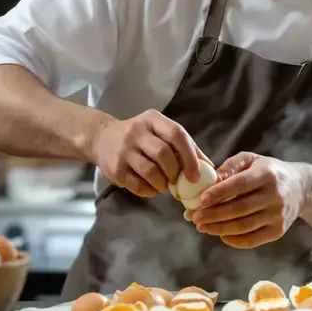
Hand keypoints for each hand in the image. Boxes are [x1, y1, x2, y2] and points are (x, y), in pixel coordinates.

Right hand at [88, 110, 208, 198]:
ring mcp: (123, 150)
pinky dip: (149, 190)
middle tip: (177, 181)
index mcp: (152, 119)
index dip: (190, 157)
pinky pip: (138, 185)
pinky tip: (151, 187)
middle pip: (164, 154)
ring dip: (162, 183)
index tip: (196, 176)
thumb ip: (185, 146)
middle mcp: (136, 131)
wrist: (101, 138)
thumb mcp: (160, 132)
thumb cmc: (140, 137)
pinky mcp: (115, 168)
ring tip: (164, 184)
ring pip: (150, 172)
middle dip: (175, 172)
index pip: (176, 134)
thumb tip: (211, 168)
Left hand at [186, 152, 306, 247]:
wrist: (300, 188)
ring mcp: (278, 215)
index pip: (239, 185)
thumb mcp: (251, 160)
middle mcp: (275, 196)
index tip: (199, 200)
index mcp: (267, 175)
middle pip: (239, 209)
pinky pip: (252, 239)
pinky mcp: (278, 231)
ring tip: (202, 227)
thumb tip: (210, 180)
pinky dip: (233, 240)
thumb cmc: (268, 171)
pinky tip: (220, 234)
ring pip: (243, 226)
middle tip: (194, 217)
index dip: (218, 193)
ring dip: (219, 229)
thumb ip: (230, 166)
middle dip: (213, 215)